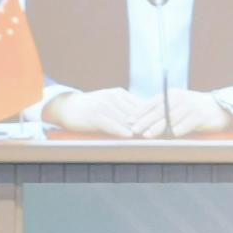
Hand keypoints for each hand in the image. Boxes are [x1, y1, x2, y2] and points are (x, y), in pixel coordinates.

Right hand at [49, 88, 163, 138]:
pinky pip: (110, 123)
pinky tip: (129, 136)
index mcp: (120, 94)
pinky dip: (120, 130)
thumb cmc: (90, 109)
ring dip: (138, 129)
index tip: (167, 124)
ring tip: (151, 137)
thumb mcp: (110, 106)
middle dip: (149, 123)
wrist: (66, 107)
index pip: (141, 105)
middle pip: (136, 113)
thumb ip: (126, 111)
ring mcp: (104, 105)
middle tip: (163, 133)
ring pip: (125, 119)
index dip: (154, 116)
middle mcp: (113, 97)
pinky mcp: (94, 114)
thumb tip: (145, 120)